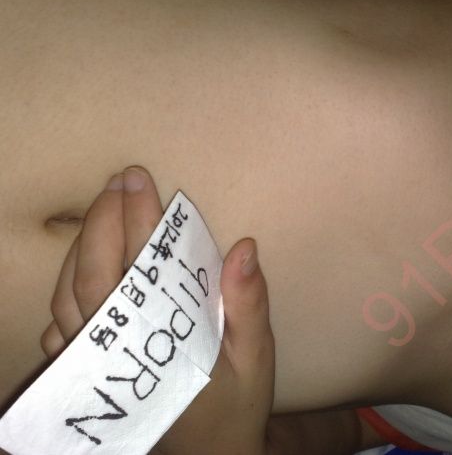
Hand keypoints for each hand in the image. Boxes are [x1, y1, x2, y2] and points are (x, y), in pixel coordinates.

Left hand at [40, 166, 273, 454]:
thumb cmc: (234, 405)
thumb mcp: (257, 358)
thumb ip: (248, 306)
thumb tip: (243, 248)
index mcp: (165, 344)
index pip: (142, 273)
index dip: (140, 221)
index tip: (141, 180)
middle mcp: (119, 353)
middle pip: (94, 275)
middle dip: (105, 219)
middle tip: (122, 179)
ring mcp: (97, 364)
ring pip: (69, 295)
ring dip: (82, 243)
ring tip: (105, 203)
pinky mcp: (86, 371)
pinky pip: (62, 320)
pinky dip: (68, 280)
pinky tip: (85, 256)